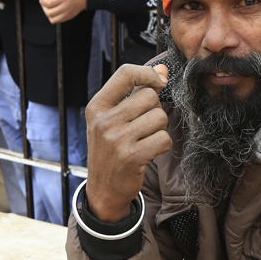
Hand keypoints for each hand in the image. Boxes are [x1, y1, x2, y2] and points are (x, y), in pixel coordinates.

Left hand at [39, 0, 86, 23]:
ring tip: (48, 6)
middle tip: (44, 1)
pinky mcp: (68, 17)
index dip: (43, 0)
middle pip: (49, 12)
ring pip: (52, 18)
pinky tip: (53, 10)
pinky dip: (52, 17)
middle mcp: (65, 7)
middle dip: (44, 6)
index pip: (48, 3)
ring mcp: (67, 14)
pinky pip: (56, 20)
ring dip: (47, 12)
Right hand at [85, 63, 170, 221]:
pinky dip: (162, 145)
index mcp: (97, 107)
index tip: (157, 81)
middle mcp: (104, 121)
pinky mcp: (132, 157)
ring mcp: (117, 139)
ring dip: (159, 130)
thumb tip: (162, 70)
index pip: (125, 73)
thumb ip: (135, 93)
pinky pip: (163, 139)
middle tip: (144, 127)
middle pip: (150, 96)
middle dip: (154, 110)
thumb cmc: (111, 150)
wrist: (103, 190)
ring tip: (145, 141)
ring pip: (159, 118)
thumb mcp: (113, 119)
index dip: (147, 73)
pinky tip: (149, 152)